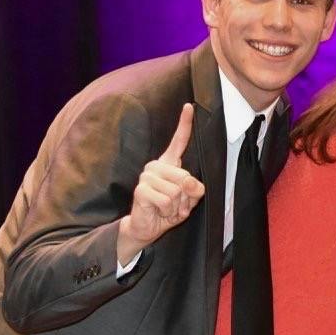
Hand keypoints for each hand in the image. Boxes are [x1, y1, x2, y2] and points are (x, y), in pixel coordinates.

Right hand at [120, 104, 204, 259]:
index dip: (184, 124)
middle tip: (177, 205)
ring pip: (177, 191)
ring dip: (177, 206)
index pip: (178, 142)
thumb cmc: (168, 211)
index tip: (189, 106)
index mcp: (169, 164)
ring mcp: (147, 176)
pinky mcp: (141, 190)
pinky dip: (168, 211)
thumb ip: (194, 189)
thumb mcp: (188, 200)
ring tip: (167, 209)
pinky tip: (159, 211)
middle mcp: (156, 166)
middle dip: (187, 197)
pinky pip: (166, 200)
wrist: (147, 227)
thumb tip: (189, 183)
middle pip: (186, 177)